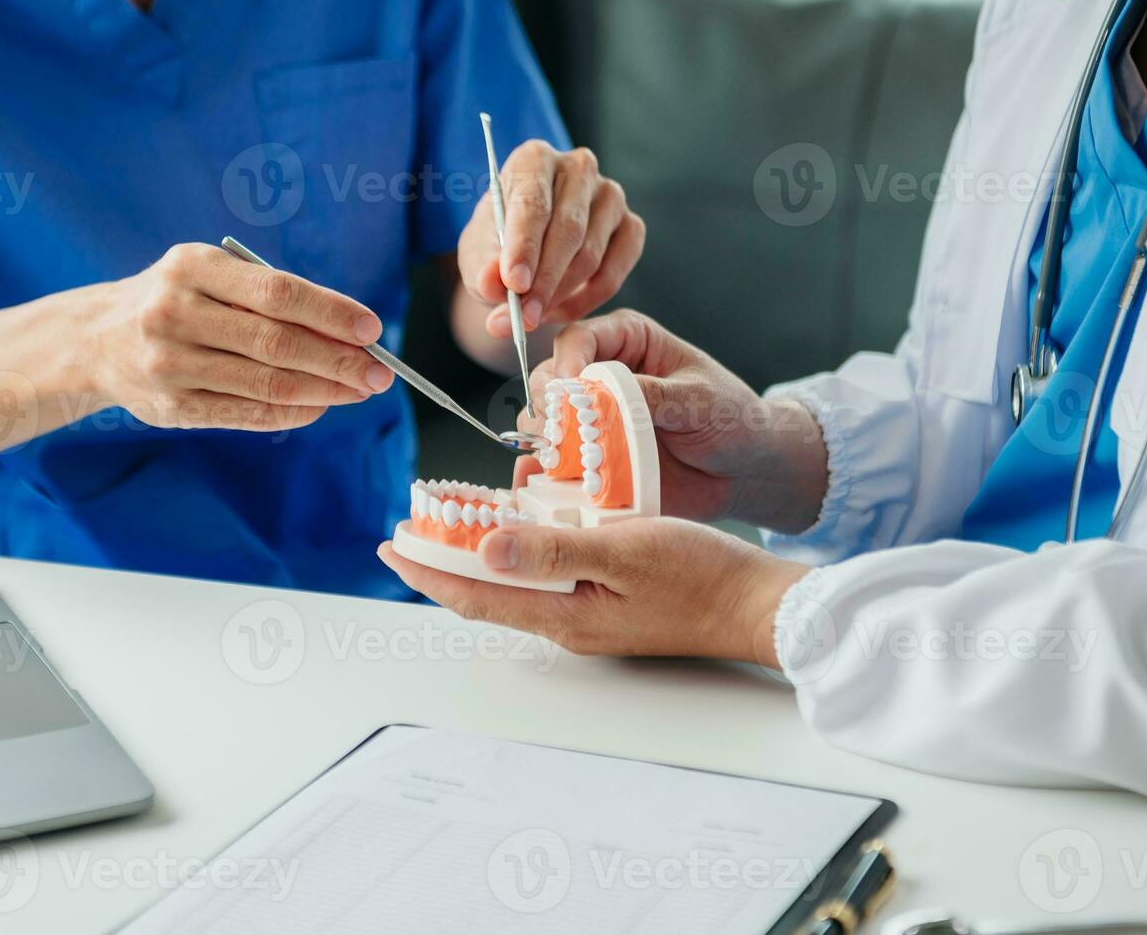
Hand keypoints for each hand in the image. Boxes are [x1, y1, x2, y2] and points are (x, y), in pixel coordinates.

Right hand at [87, 243, 393, 430]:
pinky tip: (321, 406)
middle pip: (276, 342)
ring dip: (324, 390)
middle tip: (381, 371)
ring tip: (359, 389)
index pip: (277, 292)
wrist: (96, 339)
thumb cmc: (178, 301)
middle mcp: (175, 313)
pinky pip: (247, 413)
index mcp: (191, 267)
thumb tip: (349, 331)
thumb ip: (269, 297)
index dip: (331, 312)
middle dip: (338, 359)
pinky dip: (293, 412)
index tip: (372, 328)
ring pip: (266, 383)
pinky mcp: (171, 407)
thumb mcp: (211, 276)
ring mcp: (169, 364)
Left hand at [378, 517, 807, 663]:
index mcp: (563, 613)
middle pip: (485, 594)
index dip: (426, 569)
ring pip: (514, 587)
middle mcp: (567, 623)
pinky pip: (547, 582)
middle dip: (442, 563)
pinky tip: (521, 529)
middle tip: (412, 528)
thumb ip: (553, 550)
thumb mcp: (623, 548)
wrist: (756, 606)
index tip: (390, 543)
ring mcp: (587, 618)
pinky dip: (521, 555)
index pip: (472, 594)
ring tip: (453, 524)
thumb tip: (486, 550)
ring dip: (479, 558)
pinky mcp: (608, 606)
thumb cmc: (700, 576)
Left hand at [458, 142, 644, 336]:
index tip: (514, 284)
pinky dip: (584, 301)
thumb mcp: (478, 257)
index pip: (533, 202)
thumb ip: (483, 269)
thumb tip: (494, 283)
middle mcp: (578, 167)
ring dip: (559, 295)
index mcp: (534, 159)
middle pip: (568, 229)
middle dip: (543, 281)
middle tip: (523, 318)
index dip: (524, 246)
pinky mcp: (631, 226)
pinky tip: (557, 310)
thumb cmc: (498, 244)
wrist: (527, 250)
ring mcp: (611, 195)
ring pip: (590, 256)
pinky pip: (612, 275)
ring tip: (531, 316)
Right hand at [515, 310, 828, 531]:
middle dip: (549, 402)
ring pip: (542, 418)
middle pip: (549, 376)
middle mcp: (600, 376)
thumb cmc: (731, 419)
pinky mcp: (589, 457)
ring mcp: (591, 419)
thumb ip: (653, 394)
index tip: (571, 385)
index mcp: (628, 341)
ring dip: (546, 437)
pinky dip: (549, 469)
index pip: (580, 338)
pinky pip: (554, 461)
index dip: (568, 359)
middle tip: (562, 428)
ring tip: (563, 455)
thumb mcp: (698, 399)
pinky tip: (556, 477)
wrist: (745, 472)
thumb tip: (604, 392)